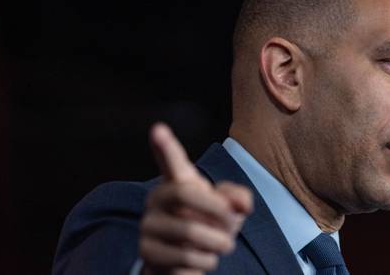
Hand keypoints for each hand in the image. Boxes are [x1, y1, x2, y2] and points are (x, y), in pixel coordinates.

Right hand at [139, 123, 252, 274]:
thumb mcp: (229, 208)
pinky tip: (204, 258)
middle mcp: (158, 198)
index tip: (158, 128)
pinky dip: (206, 261)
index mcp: (178, 181)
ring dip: (218, 243)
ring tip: (222, 245)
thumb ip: (239, 198)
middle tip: (232, 225)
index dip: (165, 145)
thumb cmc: (209, 224)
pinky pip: (185, 258)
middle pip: (186, 194)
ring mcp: (149, 225)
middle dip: (217, 212)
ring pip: (190, 232)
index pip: (171, 160)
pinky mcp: (147, 252)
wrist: (185, 261)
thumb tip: (242, 204)